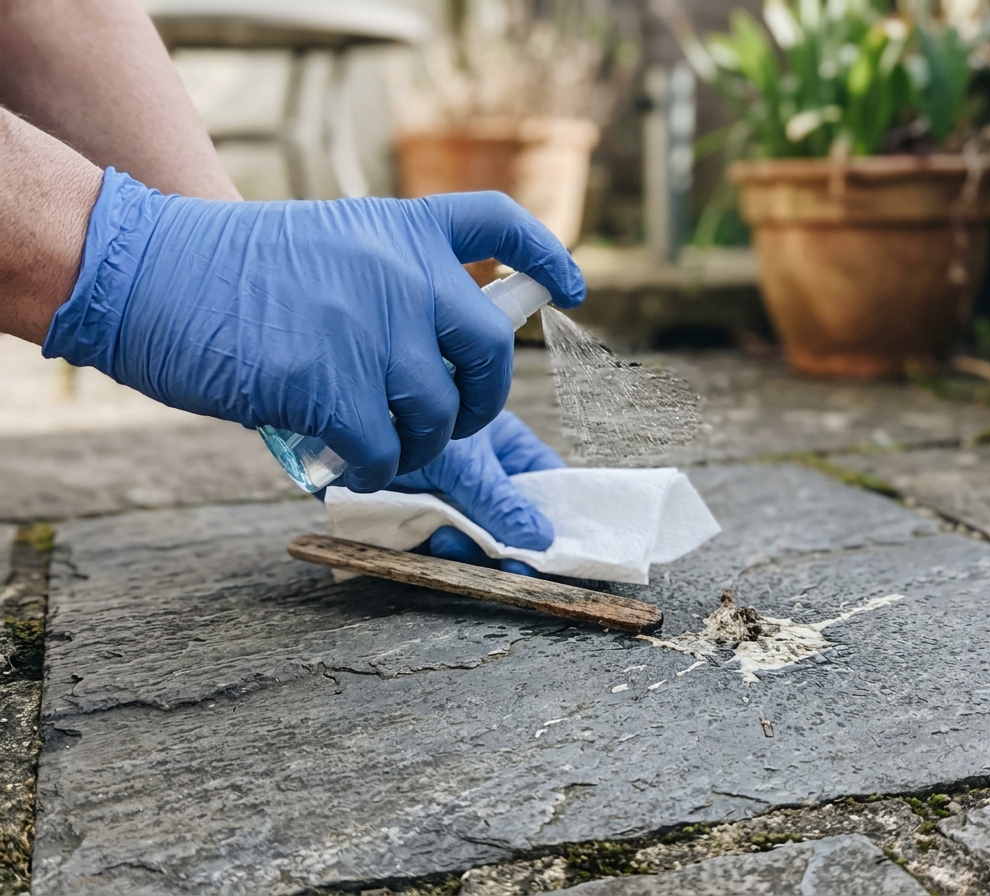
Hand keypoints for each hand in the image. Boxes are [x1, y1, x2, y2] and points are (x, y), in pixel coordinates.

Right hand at [41, 169, 584, 491]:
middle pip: (491, 349)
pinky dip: (376, 466)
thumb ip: (391, 284)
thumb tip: (440, 352)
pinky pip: (389, 451)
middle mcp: (403, 274)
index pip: (499, 225)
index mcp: (402, 230)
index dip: (545, 256)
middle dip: (487, 398)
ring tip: (387, 442)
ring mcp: (373, 330)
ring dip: (424, 442)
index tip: (571, 289)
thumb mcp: (330, 245)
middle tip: (459, 420)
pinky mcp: (334, 387)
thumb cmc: (229, 268)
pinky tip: (351, 459)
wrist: (144, 272)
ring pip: (442, 414)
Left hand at [390, 411, 564, 575]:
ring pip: (476, 543)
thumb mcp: (464, 463)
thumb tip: (542, 541)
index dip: (557, 522)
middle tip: (509, 566)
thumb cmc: (405, 421)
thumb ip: (501, 504)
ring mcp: (450, 501)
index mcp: (507, 449)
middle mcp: (483, 477)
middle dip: (507, 546)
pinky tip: (431, 544)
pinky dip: (438, 555)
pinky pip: (440, 550)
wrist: (333, 434)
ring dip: (469, 551)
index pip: (547, 488)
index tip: (559, 556)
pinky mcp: (418, 522)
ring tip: (451, 541)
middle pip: (513, 524)